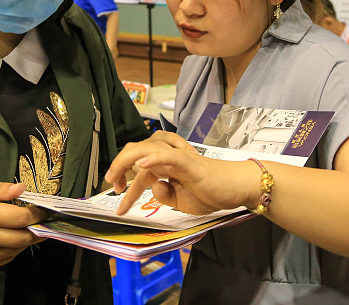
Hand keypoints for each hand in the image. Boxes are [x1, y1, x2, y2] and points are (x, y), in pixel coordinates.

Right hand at [0, 182, 46, 269]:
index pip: (20, 218)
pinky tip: (14, 237)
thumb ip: (1, 189)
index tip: (44, 209)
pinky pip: (9, 257)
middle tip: (43, 220)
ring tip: (30, 227)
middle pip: (23, 237)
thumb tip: (23, 188)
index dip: (37, 214)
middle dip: (37, 229)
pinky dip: (16, 247)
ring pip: (18, 249)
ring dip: (28, 239)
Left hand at [104, 132, 258, 215]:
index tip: (117, 192)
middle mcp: (169, 154)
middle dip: (120, 164)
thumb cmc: (211, 192)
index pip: (138, 162)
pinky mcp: (190, 161)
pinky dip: (154, 157)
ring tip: (117, 177)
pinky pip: (169, 155)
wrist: (236, 188)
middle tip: (111, 184)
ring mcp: (179, 156)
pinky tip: (142, 164)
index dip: (123, 175)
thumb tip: (152, 188)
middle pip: (137, 148)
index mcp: (165, 162)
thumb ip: (164, 195)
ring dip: (129, 160)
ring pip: (148, 147)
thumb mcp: (180, 201)